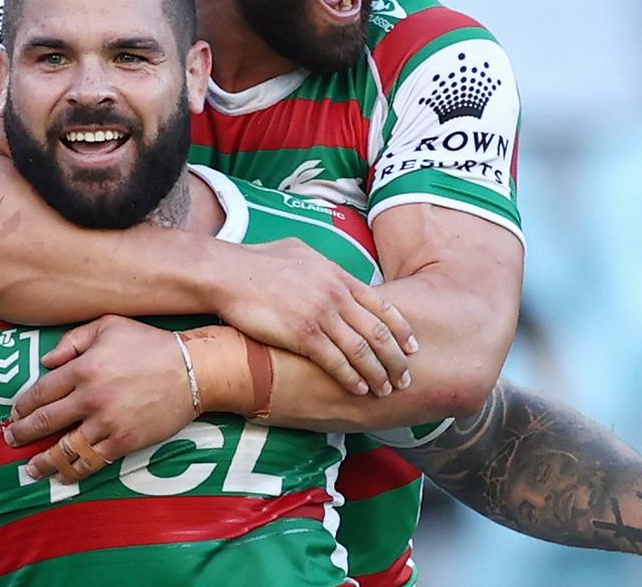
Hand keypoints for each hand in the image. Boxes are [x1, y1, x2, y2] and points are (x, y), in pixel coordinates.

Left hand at [5, 316, 196, 483]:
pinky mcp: (124, 441)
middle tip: (11, 440)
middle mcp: (90, 397)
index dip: (23, 406)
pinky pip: (92, 461)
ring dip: (44, 462)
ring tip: (31, 469)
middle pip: (45, 422)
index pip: (41, 392)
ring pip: (65, 449)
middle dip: (23, 434)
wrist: (193, 370)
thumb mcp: (109, 325)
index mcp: (83, 368)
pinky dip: (75, 472)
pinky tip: (64, 476)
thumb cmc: (150, 344)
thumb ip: (72, 339)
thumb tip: (46, 361)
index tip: (14, 413)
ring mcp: (107, 423)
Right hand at [216, 238, 414, 396]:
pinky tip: (359, 388)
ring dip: (378, 373)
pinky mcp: (303, 334)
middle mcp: (336, 295)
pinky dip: (351, 377)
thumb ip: (323, 266)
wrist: (229, 274)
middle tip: (406, 378)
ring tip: (386, 390)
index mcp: (338, 276)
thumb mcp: (300, 252)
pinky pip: (336, 361)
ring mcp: (321, 315)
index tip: (412, 347)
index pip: (382, 305)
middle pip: (378, 332)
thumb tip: (332, 273)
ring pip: (362, 350)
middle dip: (396, 359)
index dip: (401, 329)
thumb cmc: (258, 262)